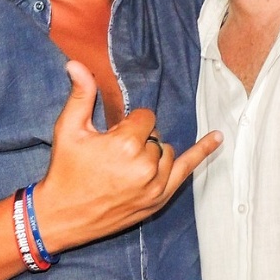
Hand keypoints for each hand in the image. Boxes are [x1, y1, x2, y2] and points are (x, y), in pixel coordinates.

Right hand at [35, 61, 221, 251]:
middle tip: (113, 154)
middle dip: (138, 139)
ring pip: (167, 152)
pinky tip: (217, 138)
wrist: (62, 215)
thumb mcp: (69, 130)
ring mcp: (155, 185)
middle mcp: (145, 164)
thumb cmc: (65, 171)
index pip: (145, 118)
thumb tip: (77, 64)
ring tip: (127, 163)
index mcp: (125, 144)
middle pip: (156, 135)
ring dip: (152, 152)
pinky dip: (202, 153)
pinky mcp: (159, 199)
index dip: (129, 124)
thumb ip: (81, 96)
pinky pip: (187, 171)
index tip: (113, 135)